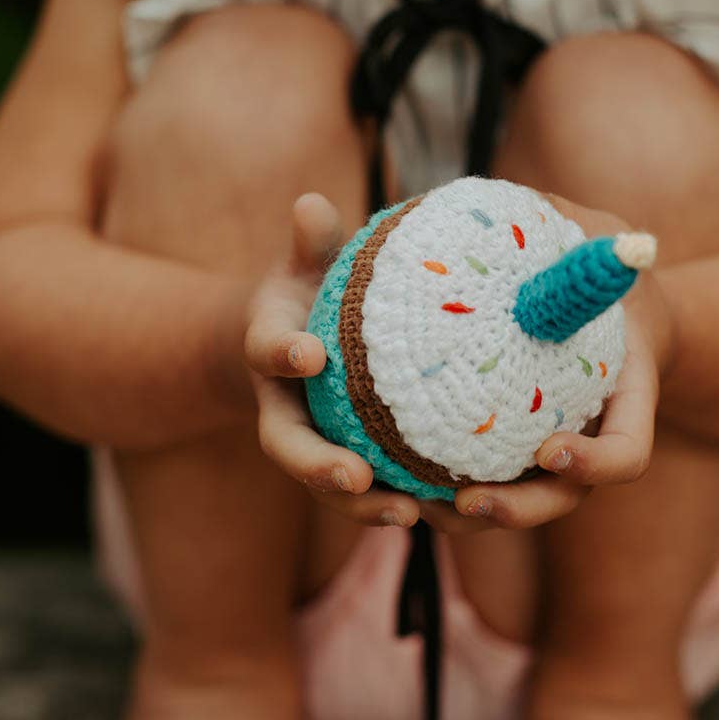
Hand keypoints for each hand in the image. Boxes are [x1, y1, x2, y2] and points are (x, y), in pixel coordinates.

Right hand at [243, 193, 420, 527]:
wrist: (292, 345)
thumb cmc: (305, 293)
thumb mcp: (303, 261)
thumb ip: (310, 240)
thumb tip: (311, 204)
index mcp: (271, 354)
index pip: (267, 353)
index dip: (281, 354)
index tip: (308, 354)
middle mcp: (285, 408)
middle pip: (290, 448)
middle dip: (318, 467)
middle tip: (355, 477)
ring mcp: (316, 442)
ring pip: (332, 485)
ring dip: (366, 505)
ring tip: (410, 516)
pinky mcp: (351, 461)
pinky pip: (376, 488)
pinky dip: (406, 503)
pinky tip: (451, 510)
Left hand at [423, 194, 669, 533]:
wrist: (613, 302)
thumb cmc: (604, 267)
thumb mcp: (597, 236)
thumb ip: (565, 227)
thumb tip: (523, 205)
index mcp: (626, 395)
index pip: (627, 452)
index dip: (596, 462)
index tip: (551, 449)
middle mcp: (593, 433)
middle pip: (565, 496)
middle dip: (520, 509)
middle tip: (468, 501)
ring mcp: (556, 444)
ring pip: (520, 500)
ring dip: (471, 514)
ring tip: (417, 504)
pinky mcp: (516, 441)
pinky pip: (485, 472)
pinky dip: (446, 484)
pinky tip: (396, 475)